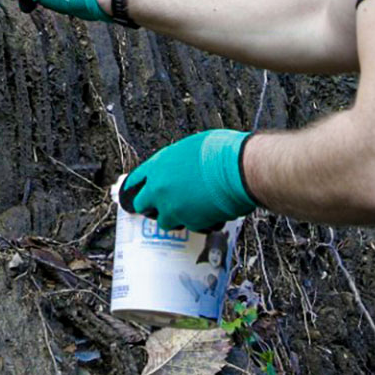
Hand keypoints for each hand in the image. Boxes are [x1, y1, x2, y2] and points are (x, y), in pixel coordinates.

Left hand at [119, 129, 258, 232]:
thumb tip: (181, 168)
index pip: (134, 182)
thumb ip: (178, 162)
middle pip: (142, 205)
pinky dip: (199, 222)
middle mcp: (159, 189)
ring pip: (165, 221)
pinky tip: (210, 212)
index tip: (135, 193)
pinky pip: (191, 226)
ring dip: (175, 217)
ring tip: (191, 209)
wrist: (239, 169)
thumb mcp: (191, 148)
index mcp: (157, 166)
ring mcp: (173, 208)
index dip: (135, 188)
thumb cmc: (221, 152)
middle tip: (162, 205)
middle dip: (151, 206)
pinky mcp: (191, 222)